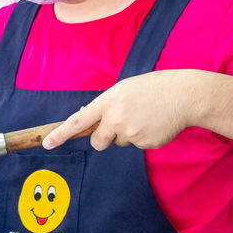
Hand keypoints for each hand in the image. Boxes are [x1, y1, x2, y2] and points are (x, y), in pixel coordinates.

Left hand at [43, 71, 190, 151]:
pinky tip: (155, 123)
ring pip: (120, 143)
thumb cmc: (155, 87)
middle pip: (98, 142)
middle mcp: (116, 119)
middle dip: (103, 138)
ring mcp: (130, 133)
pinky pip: (137, 145)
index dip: (60, 134)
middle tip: (120, 124)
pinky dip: (144, 137)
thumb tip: (89, 120)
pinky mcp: (144, 144)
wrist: (186, 95)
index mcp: (108, 101)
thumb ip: (106, 105)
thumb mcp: (124, 89)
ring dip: (128, 134)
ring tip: (145, 116)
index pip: (78, 121)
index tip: (47, 143)